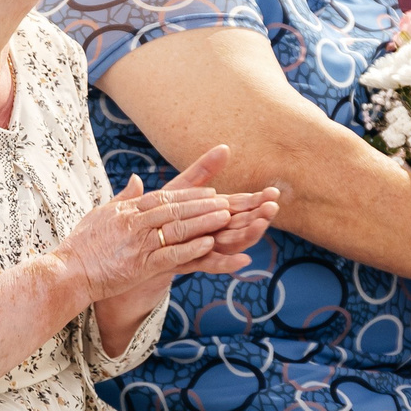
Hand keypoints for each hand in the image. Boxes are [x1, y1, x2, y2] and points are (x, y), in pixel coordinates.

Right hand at [58, 173, 234, 303]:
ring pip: (178, 228)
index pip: (164, 197)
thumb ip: (123, 197)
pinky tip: (209, 244)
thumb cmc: (81, 246)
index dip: (189, 194)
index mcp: (126, 210)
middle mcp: (134, 222)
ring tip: (226, 217)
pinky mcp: (140, 266)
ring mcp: (138, 244)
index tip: (209, 191)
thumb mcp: (100, 214)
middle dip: (203, 204)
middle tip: (226, 201)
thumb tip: (138, 180)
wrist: (67, 273)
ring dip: (204, 222)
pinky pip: (171, 255)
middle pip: (175, 209)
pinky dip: (191, 248)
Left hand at [159, 144, 278, 277]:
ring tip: (260, 225)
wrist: (137, 245)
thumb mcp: (181, 188)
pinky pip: (211, 264)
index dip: (257, 199)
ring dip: (248, 235)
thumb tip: (226, 147)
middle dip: (259, 216)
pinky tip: (243, 260)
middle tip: (272, 207)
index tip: (273, 192)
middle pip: (242, 224)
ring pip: (231, 242)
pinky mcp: (192, 262)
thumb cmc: (160, 213)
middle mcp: (214, 230)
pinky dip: (227, 263)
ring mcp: (205, 248)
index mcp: (213, 212)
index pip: (241, 205)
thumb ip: (202, 171)